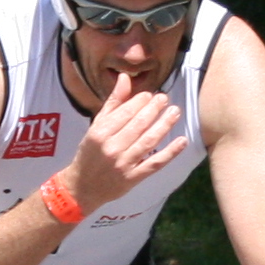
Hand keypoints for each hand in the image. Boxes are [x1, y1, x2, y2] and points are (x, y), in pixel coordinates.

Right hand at [64, 70, 190, 210]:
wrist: (83, 186)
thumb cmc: (90, 153)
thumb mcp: (96, 126)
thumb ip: (112, 103)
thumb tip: (125, 77)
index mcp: (100, 133)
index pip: (124, 113)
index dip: (140, 101)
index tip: (150, 94)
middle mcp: (112, 147)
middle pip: (138, 125)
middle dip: (154, 109)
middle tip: (165, 98)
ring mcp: (123, 164)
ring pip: (148, 141)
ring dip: (164, 125)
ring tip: (175, 112)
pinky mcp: (133, 178)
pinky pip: (154, 163)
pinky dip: (170, 152)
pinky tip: (182, 141)